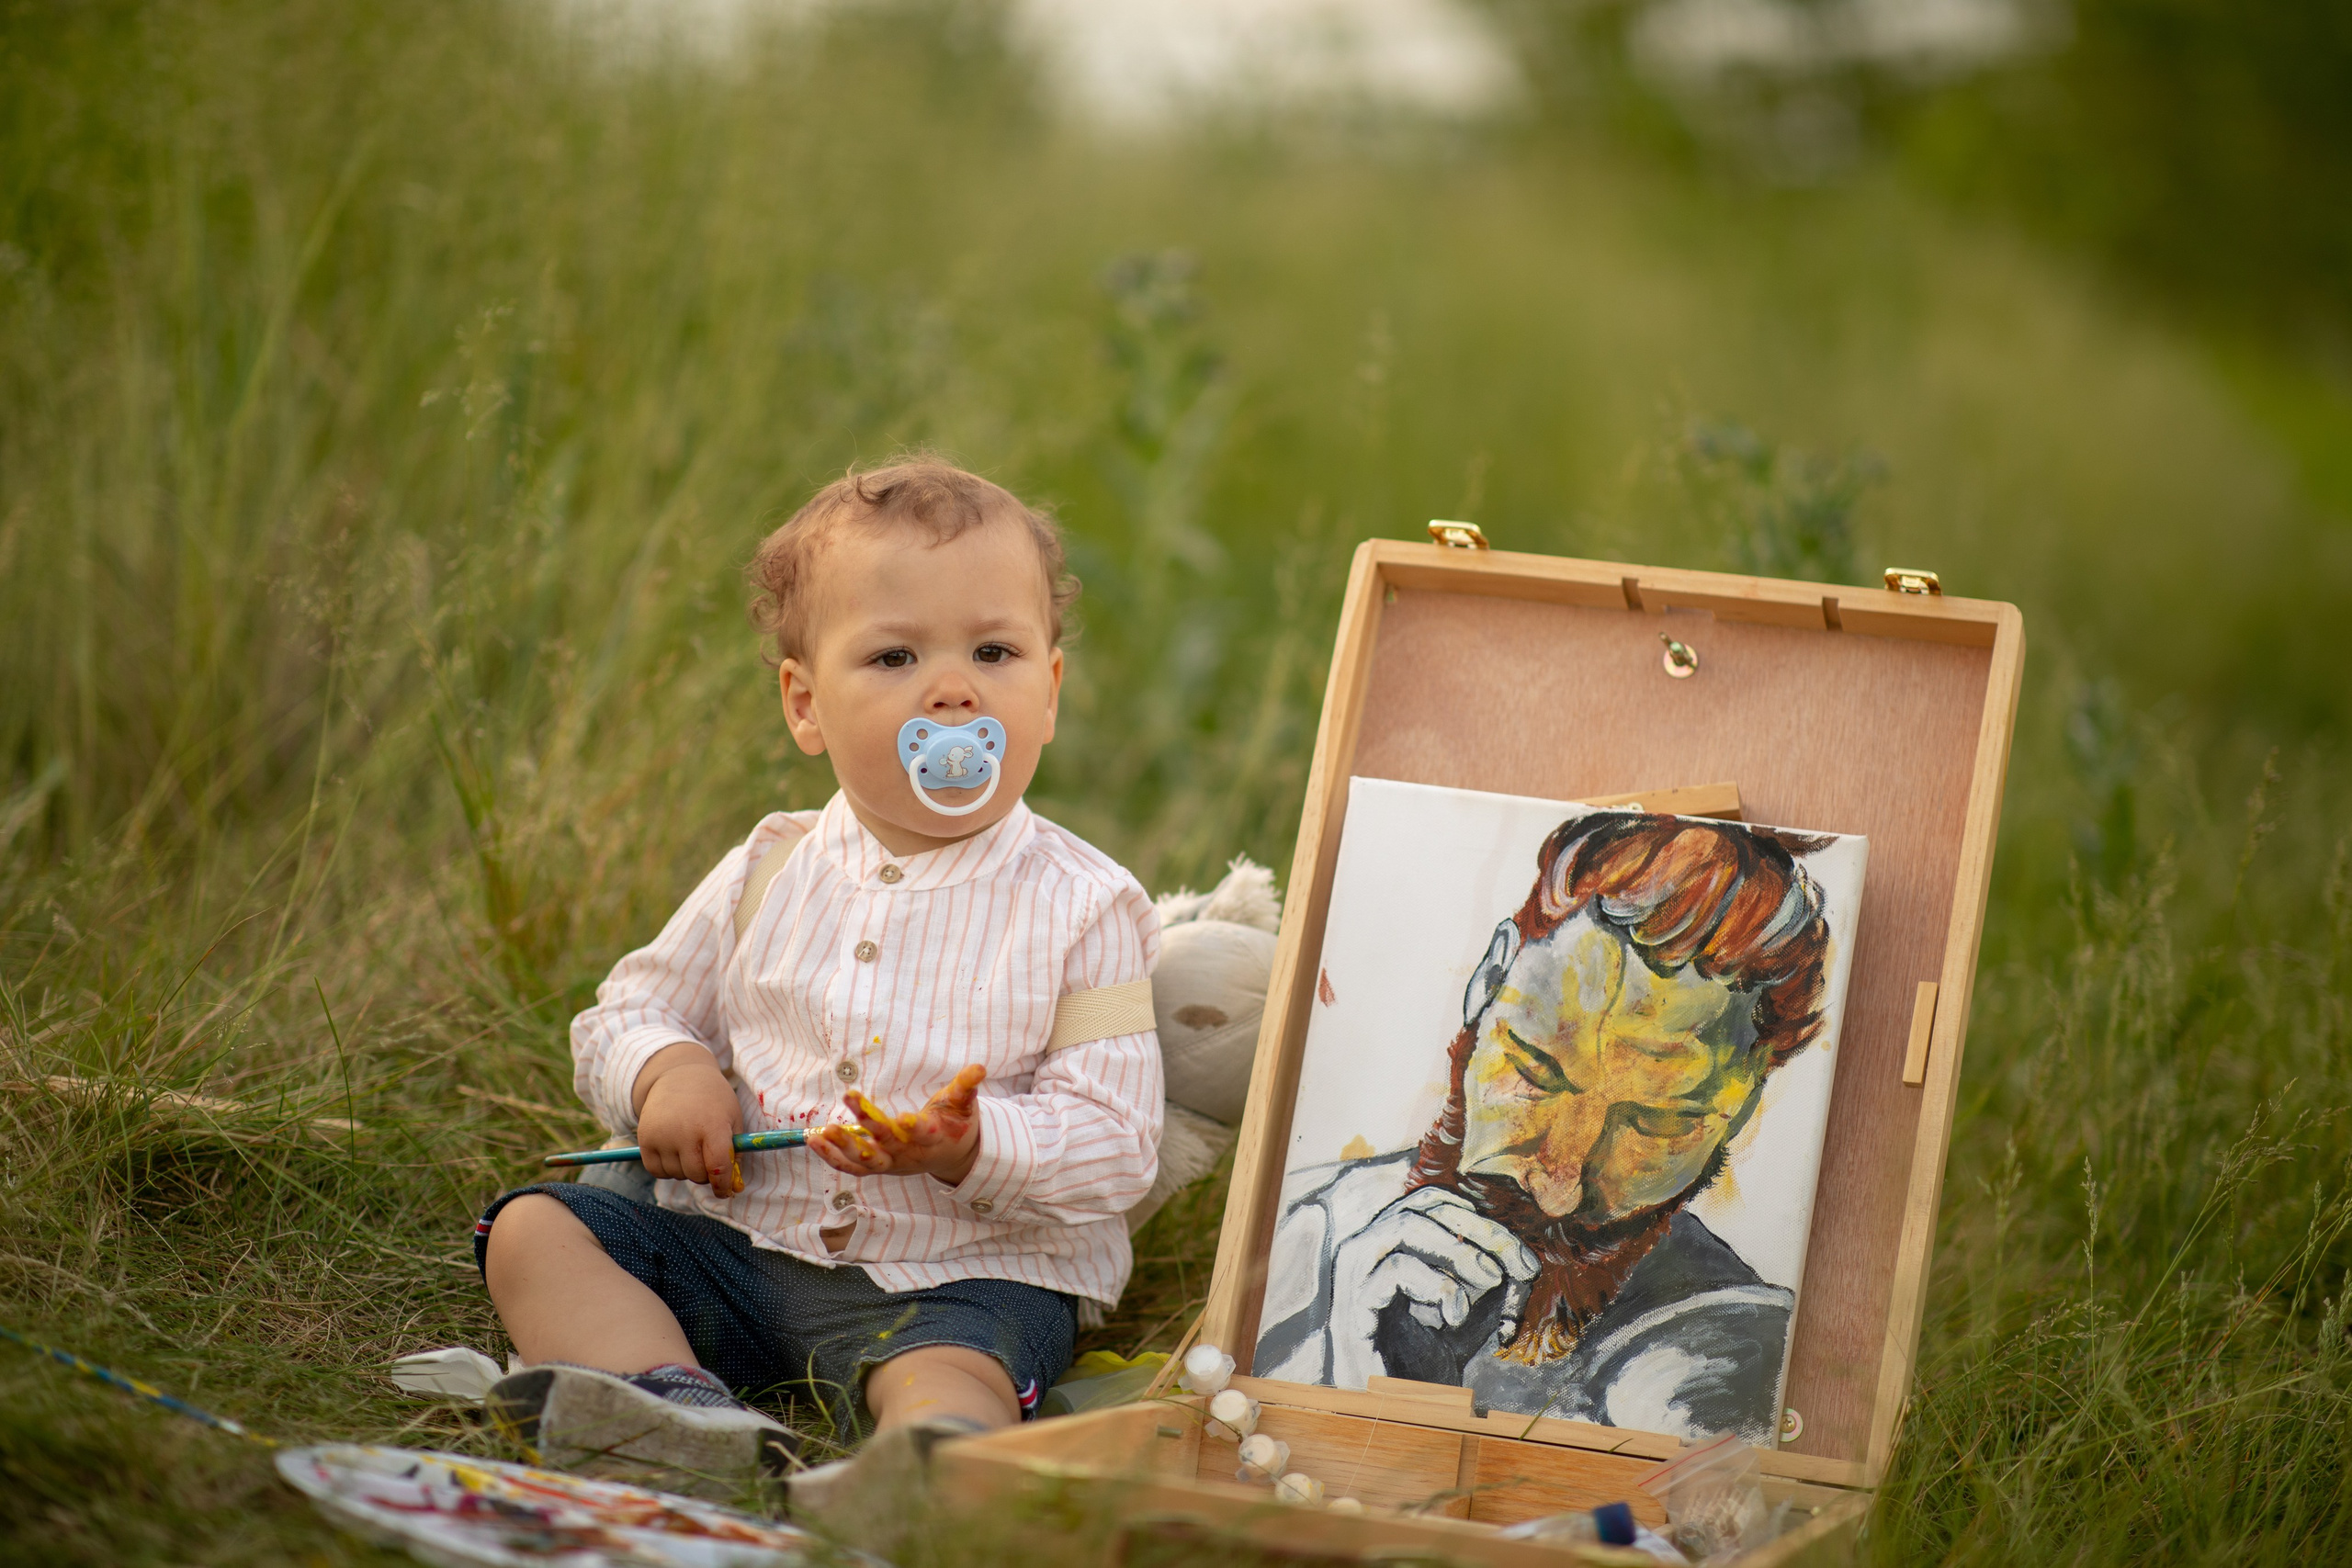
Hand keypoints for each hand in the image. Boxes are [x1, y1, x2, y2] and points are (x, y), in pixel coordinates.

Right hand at [630, 1042, 744, 1195]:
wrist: (680, 1076)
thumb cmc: (713, 1100)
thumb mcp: (733, 1118)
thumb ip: (735, 1152)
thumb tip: (733, 1187)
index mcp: (713, 1125)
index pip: (717, 1167)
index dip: (722, 1184)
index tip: (725, 1190)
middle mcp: (684, 1131)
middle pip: (696, 1175)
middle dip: (705, 1174)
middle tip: (707, 1160)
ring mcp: (662, 1135)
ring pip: (676, 1175)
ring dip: (686, 1170)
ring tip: (690, 1148)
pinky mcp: (644, 1138)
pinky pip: (656, 1171)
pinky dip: (667, 1169)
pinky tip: (674, 1152)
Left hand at [808, 1064, 985, 1184]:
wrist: (951, 1156)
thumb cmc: (955, 1123)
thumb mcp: (963, 1104)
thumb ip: (967, 1086)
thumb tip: (980, 1067)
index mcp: (933, 1137)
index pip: (924, 1134)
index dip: (914, 1128)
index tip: (902, 1118)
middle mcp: (909, 1154)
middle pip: (887, 1143)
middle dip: (869, 1123)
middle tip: (851, 1097)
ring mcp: (891, 1163)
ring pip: (865, 1162)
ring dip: (843, 1147)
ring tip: (823, 1130)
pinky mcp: (877, 1167)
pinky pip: (852, 1166)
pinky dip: (832, 1156)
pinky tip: (814, 1140)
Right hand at [1326, 1187, 1540, 1389]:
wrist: (1404, 1408)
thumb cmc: (1435, 1352)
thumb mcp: (1475, 1306)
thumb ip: (1494, 1274)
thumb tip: (1520, 1258)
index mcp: (1390, 1239)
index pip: (1435, 1202)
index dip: (1485, 1223)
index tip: (1524, 1262)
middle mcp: (1366, 1246)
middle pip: (1424, 1206)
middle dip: (1482, 1233)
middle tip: (1519, 1269)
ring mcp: (1354, 1273)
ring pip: (1406, 1225)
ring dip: (1460, 1252)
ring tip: (1491, 1284)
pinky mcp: (1352, 1304)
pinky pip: (1396, 1269)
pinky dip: (1438, 1285)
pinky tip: (1457, 1315)